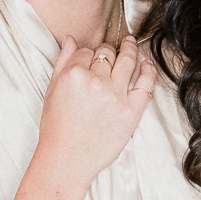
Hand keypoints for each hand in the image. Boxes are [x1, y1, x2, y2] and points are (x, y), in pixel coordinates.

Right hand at [34, 36, 157, 187]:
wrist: (67, 160)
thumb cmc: (57, 129)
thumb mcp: (52, 91)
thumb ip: (62, 62)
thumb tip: (71, 39)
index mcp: (73, 75)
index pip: (86, 51)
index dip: (89, 53)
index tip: (92, 58)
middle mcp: (95, 82)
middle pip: (107, 53)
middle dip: (108, 50)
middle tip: (112, 50)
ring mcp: (115, 95)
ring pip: (127, 61)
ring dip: (130, 49)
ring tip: (131, 43)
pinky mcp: (131, 110)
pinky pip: (145, 83)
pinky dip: (148, 70)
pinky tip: (147, 63)